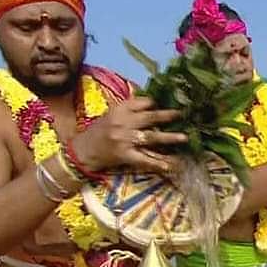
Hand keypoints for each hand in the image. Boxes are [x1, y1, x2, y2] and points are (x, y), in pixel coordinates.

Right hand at [71, 97, 187, 173]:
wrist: (82, 150)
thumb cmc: (99, 131)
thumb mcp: (112, 114)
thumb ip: (130, 108)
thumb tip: (151, 101)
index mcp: (119, 110)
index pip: (142, 103)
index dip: (155, 104)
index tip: (170, 103)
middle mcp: (122, 123)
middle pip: (149, 118)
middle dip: (167, 116)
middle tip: (182, 115)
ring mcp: (123, 140)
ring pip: (150, 137)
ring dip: (168, 138)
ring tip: (184, 137)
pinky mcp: (124, 155)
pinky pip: (144, 159)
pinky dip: (157, 162)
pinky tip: (169, 165)